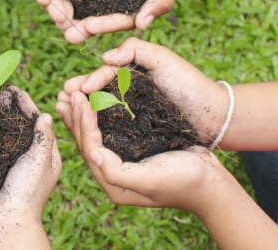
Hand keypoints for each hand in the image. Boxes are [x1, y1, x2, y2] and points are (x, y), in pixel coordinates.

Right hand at [0, 87, 61, 247]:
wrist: (9, 219)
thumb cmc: (27, 192)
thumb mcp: (39, 162)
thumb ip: (43, 138)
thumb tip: (46, 115)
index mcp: (50, 155)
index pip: (42, 123)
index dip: (30, 105)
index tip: (18, 90)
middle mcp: (37, 157)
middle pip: (28, 125)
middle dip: (17, 107)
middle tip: (4, 90)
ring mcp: (21, 163)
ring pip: (15, 133)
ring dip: (6, 116)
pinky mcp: (7, 168)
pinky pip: (4, 144)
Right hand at [57, 37, 227, 144]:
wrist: (214, 116)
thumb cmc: (190, 84)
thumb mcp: (162, 58)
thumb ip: (134, 50)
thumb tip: (104, 58)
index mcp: (131, 76)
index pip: (102, 77)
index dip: (87, 82)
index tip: (74, 89)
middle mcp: (127, 96)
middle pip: (96, 95)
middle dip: (77, 96)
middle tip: (62, 99)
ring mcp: (131, 116)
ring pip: (100, 114)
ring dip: (81, 114)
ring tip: (67, 112)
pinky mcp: (136, 136)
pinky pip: (113, 131)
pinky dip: (97, 130)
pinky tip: (86, 131)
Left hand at [63, 90, 233, 215]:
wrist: (211, 183)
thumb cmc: (184, 182)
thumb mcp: (150, 180)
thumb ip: (118, 172)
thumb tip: (92, 154)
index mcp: (113, 185)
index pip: (90, 149)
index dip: (82, 123)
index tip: (79, 98)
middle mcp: (114, 174)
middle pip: (87, 142)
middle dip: (76, 117)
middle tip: (66, 92)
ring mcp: (123, 161)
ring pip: (96, 135)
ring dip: (83, 115)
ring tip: (72, 94)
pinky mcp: (134, 149)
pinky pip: (110, 130)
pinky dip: (101, 114)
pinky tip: (96, 100)